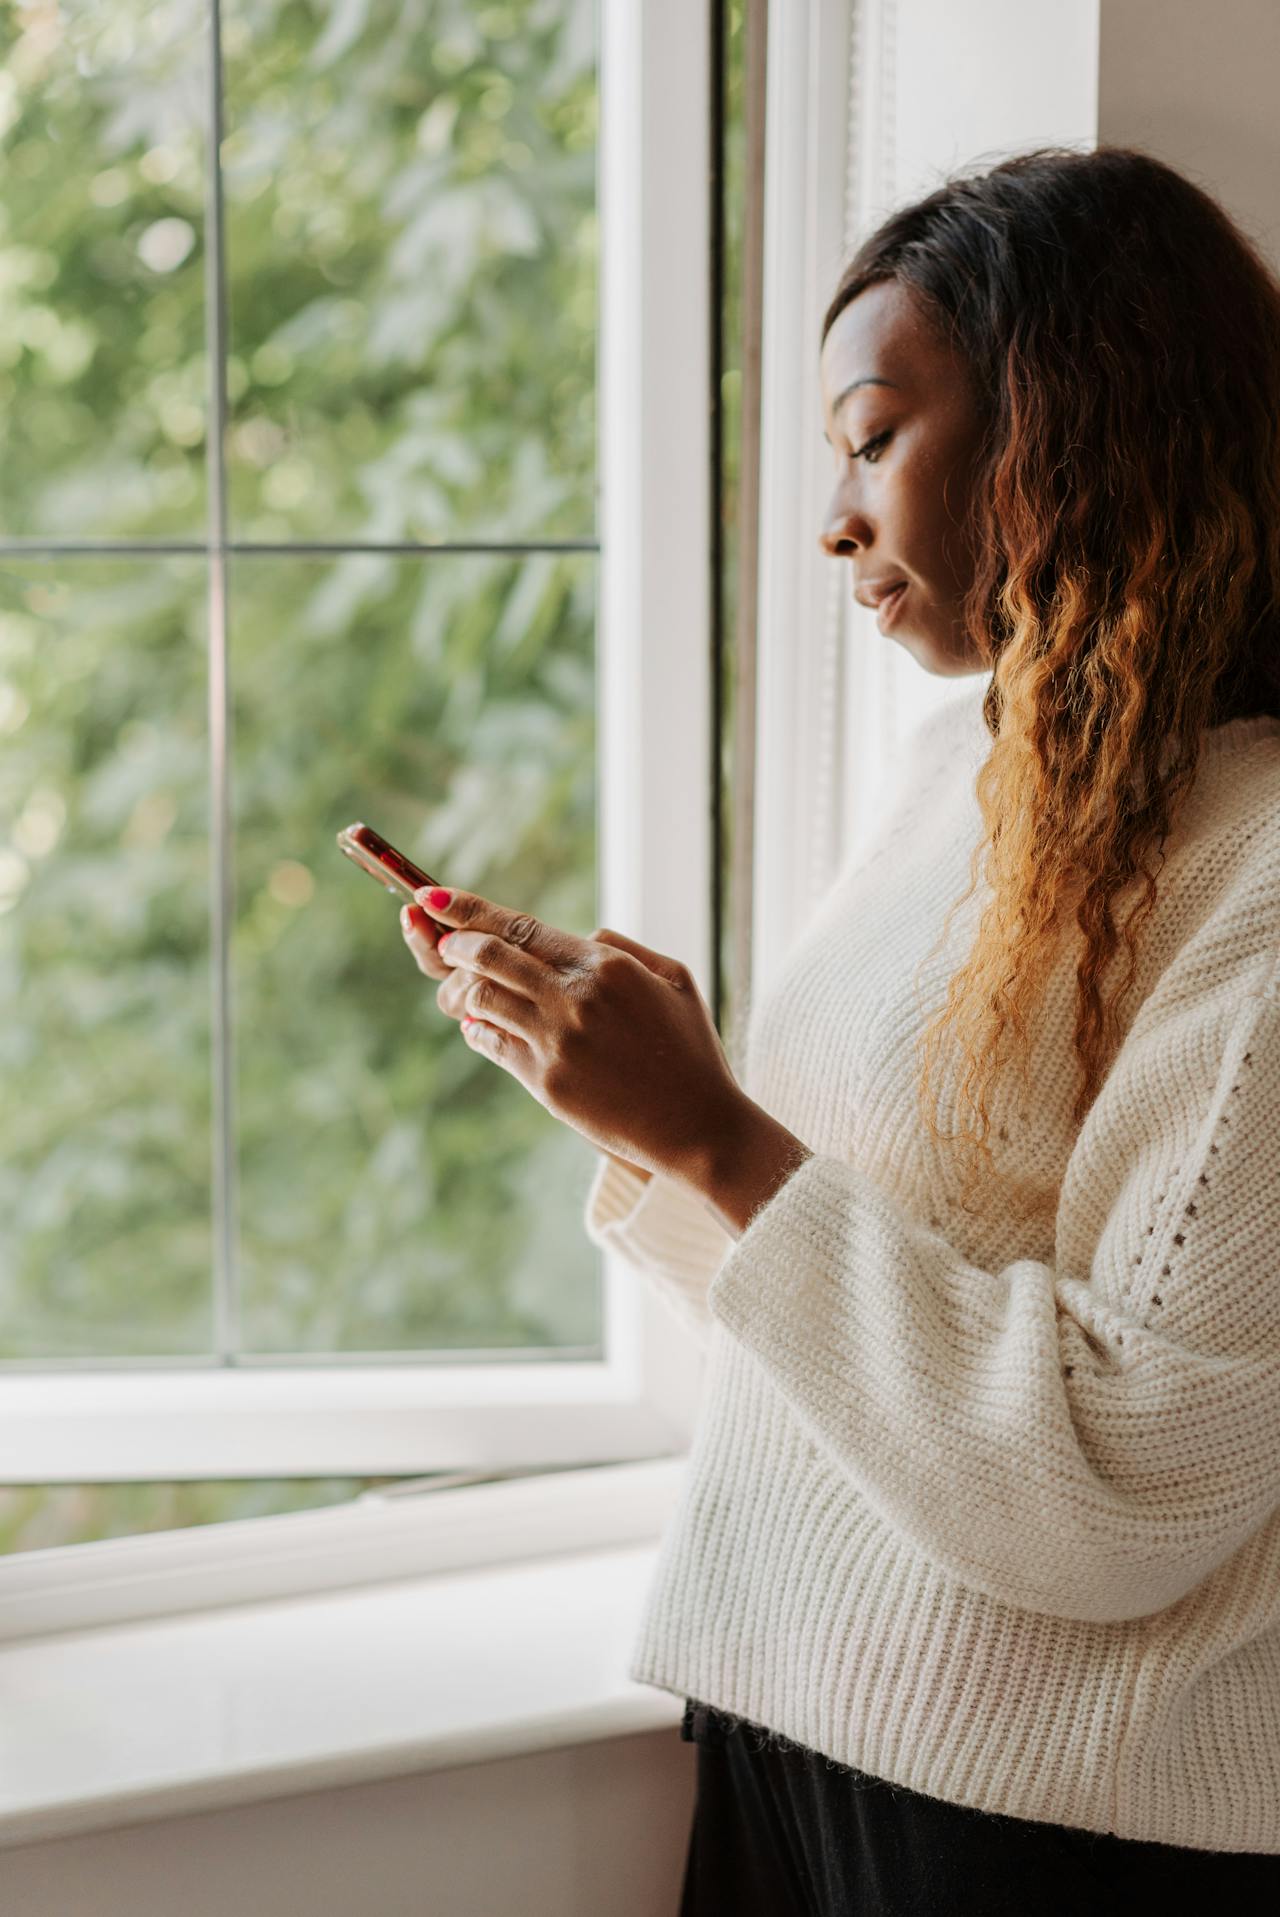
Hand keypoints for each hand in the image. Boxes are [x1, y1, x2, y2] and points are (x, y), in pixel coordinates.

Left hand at [398, 886, 746, 1185]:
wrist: (698, 1126)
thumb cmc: (690, 1052)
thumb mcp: (674, 980)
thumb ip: (621, 948)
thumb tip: (575, 935)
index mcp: (606, 966)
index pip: (520, 926)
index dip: (469, 909)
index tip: (435, 898)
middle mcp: (574, 998)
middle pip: (488, 956)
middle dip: (453, 944)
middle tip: (442, 943)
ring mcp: (556, 1041)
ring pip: (481, 999)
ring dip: (459, 990)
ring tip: (458, 991)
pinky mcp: (545, 1082)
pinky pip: (492, 1044)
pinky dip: (477, 1030)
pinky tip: (479, 1027)